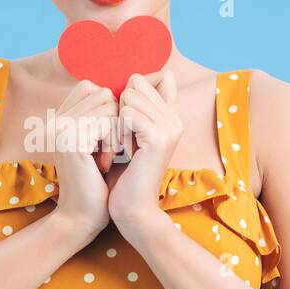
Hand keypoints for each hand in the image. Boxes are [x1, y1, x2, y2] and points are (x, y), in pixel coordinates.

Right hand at [52, 79, 118, 244]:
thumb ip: (120, 109)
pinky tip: (103, 163)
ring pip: (107, 104)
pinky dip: (114, 142)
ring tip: (106, 156)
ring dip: (116, 131)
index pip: (93, 87)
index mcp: (62, 116)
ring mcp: (61, 127)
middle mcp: (56, 118)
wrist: (84, 216)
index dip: (112, 110)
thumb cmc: (101, 181)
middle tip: (109, 151)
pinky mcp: (71, 139)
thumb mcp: (111, 140)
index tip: (111, 139)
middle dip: (115, 120)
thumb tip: (163, 74)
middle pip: (103, 92)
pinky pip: (108, 121)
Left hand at [106, 69, 182, 231]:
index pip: (146, 78)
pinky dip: (115, 132)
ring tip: (119, 148)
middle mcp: (174, 118)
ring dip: (115, 121)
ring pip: (129, 96)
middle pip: (135, 84)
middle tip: (118, 140)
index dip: (125, 97)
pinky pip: (126, 113)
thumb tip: (129, 79)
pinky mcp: (159, 137)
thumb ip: (131, 108)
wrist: (132, 210)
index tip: (120, 126)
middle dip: (117, 108)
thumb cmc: (123, 175)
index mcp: (170, 116)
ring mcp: (170, 127)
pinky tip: (119, 153)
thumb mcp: (126, 136)